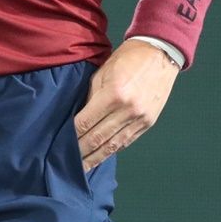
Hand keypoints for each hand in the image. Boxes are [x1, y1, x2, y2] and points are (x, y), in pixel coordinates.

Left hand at [73, 39, 180, 169]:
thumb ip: (91, 97)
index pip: (86, 122)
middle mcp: (127, 110)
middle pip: (99, 138)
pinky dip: (113, 150)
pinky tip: (103, 156)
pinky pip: (127, 141)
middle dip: (82, 152)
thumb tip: (80, 118)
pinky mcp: (148, 123)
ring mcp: (140, 118)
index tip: (61, 144)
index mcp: (113, 94)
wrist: (160, 54)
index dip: (73, 135)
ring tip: (83, 167)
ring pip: (114, 145)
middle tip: (68, 162)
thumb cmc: (127, 58)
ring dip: (97, 158)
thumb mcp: (103, 72)